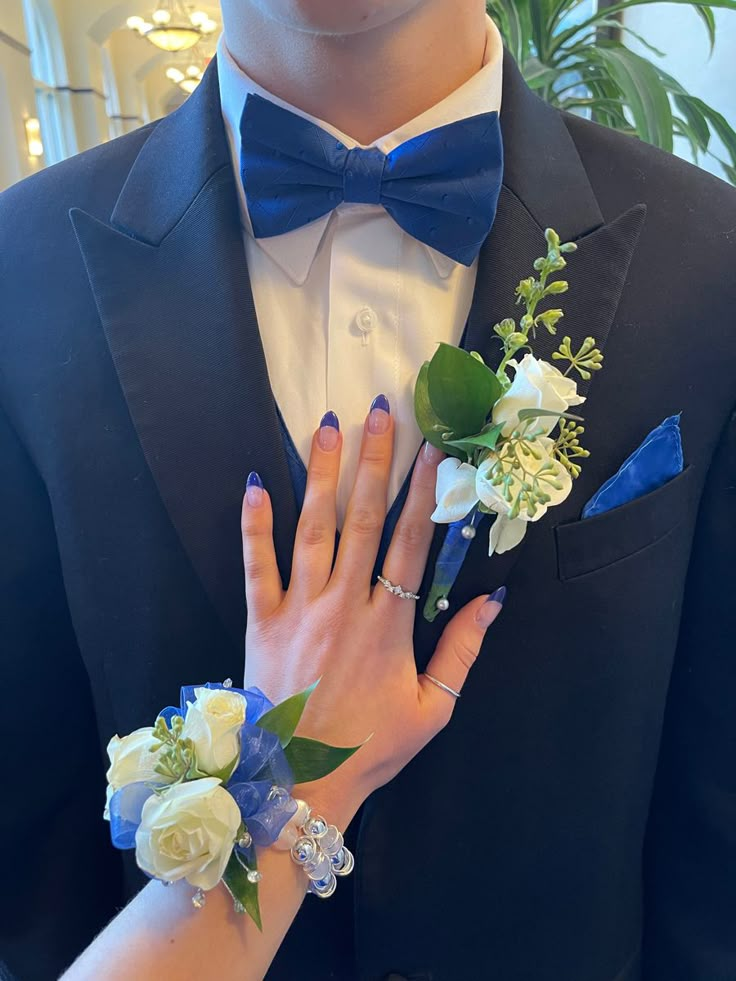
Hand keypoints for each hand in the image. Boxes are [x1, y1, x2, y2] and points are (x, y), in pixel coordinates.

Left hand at [240, 398, 503, 827]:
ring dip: (321, 475)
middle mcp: (344, 604)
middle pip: (362, 520)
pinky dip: (254, 525)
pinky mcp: (263, 620)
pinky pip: (257, 565)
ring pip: (312, 530)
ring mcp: (300, 609)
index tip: (436, 449)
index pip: (412, 543)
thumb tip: (495, 600)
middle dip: (375, 462)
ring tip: (327, 427)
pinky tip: (255, 483)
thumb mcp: (433, 709)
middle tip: (381, 413)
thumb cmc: (371, 748)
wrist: (299, 783)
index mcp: (389, 624)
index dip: (425, 492)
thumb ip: (463, 651)